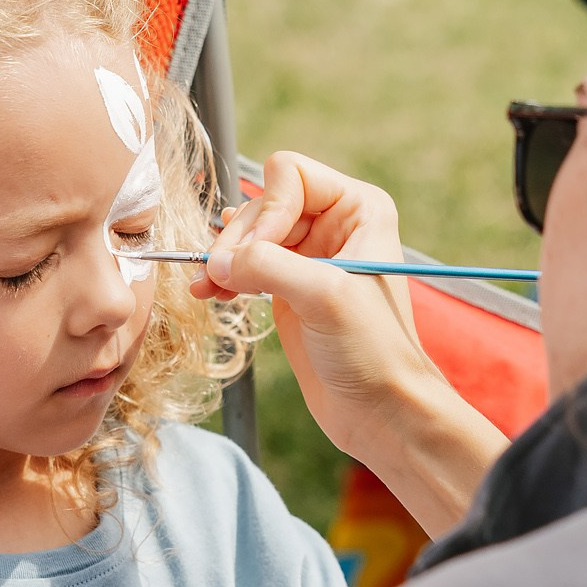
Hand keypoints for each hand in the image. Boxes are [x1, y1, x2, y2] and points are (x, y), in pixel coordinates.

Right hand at [196, 151, 507, 533]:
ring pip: (248, 235)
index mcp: (359, 208)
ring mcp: (309, 256)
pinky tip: (211, 293)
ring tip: (206, 286)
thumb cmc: (374, 351)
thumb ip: (269, 266)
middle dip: (239, 240)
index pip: (290, 175)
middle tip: (223, 276)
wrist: (380, 410)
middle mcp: (335, 224)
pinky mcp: (288, 288)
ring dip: (223, 258)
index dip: (266, 211)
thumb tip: (217, 260)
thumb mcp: (325, 296)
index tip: (259, 255)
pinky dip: (224, 275)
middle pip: (263, 205)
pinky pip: (244, 265)